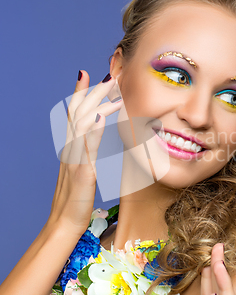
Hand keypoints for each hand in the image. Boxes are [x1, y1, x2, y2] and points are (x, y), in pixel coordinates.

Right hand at [49, 71, 122, 231]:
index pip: (74, 113)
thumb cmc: (76, 198)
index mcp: (72, 147)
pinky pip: (85, 148)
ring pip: (81, 124)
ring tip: (111, 89)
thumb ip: (86, 150)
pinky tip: (99, 117)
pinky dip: (91, 131)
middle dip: (92, 91)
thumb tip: (93, 133)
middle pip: (78, 112)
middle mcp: (71, 149)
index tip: (86, 73)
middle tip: (107, 74)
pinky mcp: (81, 172)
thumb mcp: (82, 169)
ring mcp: (74, 159)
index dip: (79, 92)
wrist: (64, 222)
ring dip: (96, 104)